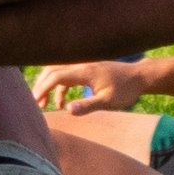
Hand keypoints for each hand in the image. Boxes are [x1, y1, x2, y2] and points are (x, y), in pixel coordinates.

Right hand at [31, 60, 145, 112]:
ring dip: (48, 86)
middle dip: (41, 86)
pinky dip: (59, 87)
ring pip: (57, 71)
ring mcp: (82, 64)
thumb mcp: (108, 102)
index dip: (43, 88)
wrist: (139, 77)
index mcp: (84, 71)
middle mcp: (80, 64)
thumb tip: (67, 110)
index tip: (34, 101)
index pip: (55, 76)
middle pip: (51, 70)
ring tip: (43, 104)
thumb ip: (87, 105)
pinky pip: (66, 75)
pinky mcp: (86, 68)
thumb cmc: (125, 90)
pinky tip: (61, 103)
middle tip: (34, 102)